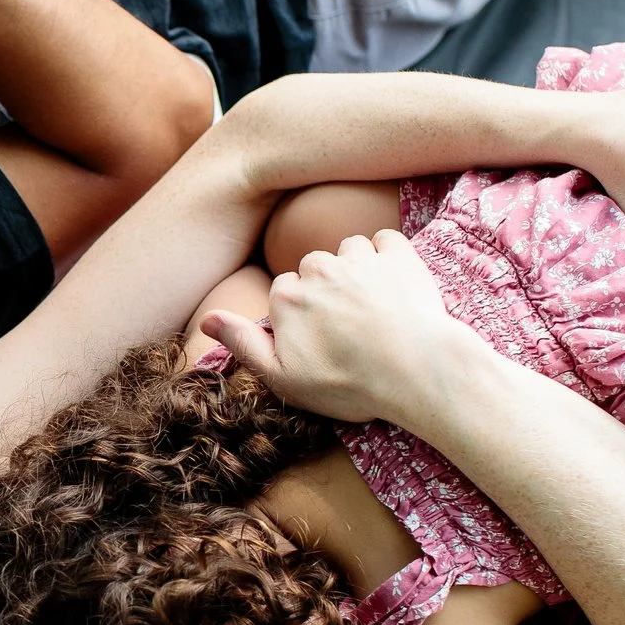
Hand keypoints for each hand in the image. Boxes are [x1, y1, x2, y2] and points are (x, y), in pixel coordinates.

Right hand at [201, 231, 479, 426]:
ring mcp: (360, 259)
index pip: (283, 292)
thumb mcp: (284, 378)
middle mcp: (318, 269)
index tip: (319, 338)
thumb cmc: (349, 384)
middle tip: (349, 324)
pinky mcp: (399, 255)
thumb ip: (243, 344)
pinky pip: (386, 240)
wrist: (418, 372)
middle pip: (313, 266)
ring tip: (374, 305)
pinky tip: (396, 284)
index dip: (299, 315)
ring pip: (349, 249)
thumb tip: (206, 319)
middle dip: (326, 287)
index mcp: (287, 298)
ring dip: (357, 268)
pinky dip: (389, 256)